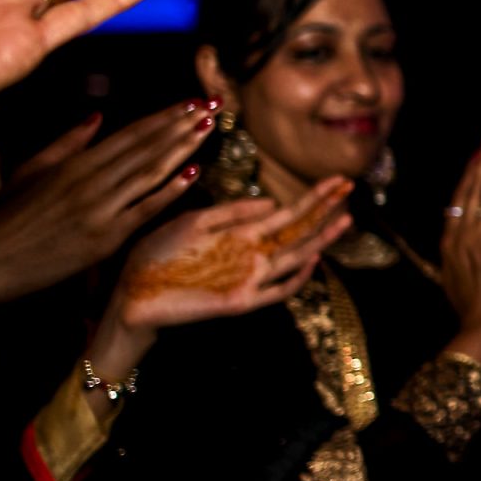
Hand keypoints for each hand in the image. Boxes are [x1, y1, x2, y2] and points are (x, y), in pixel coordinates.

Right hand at [0, 102, 218, 305]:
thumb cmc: (4, 218)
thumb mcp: (30, 171)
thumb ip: (67, 143)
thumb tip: (98, 116)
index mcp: (74, 164)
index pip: (129, 135)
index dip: (163, 118)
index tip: (190, 103)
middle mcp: (90, 182)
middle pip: (145, 149)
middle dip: (181, 126)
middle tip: (214, 107)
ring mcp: (99, 210)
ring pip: (149, 173)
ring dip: (182, 149)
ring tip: (208, 130)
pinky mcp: (103, 239)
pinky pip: (143, 211)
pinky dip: (169, 192)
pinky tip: (192, 174)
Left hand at [108, 179, 354, 331]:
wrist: (130, 294)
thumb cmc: (156, 256)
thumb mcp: (191, 222)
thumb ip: (231, 212)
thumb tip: (272, 201)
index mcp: (240, 234)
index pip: (287, 213)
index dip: (313, 197)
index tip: (337, 180)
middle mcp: (251, 256)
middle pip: (298, 231)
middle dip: (324, 209)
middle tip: (350, 188)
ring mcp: (248, 278)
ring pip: (295, 257)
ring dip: (320, 239)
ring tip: (344, 219)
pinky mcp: (239, 301)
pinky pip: (276, 291)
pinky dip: (296, 278)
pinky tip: (311, 259)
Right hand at [439, 138, 480, 367]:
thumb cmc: (475, 316)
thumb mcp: (456, 283)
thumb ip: (458, 261)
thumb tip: (460, 251)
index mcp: (448, 246)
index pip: (456, 204)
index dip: (465, 180)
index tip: (473, 162)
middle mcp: (461, 237)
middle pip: (468, 192)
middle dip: (478, 164)